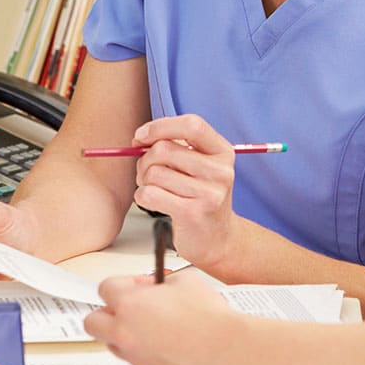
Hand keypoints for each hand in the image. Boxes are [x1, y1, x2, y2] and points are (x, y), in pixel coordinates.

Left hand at [84, 274, 238, 364]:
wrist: (226, 348)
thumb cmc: (208, 315)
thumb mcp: (184, 280)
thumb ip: (161, 280)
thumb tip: (157, 286)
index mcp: (129, 304)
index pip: (105, 287)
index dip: (125, 282)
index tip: (142, 284)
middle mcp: (125, 331)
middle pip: (93, 321)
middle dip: (109, 311)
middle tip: (131, 306)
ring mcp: (133, 355)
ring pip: (111, 342)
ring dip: (123, 331)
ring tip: (149, 324)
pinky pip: (132, 357)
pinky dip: (141, 348)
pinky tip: (163, 341)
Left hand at [131, 115, 239, 268]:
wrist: (218, 239)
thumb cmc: (202, 197)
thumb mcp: (200, 166)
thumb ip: (176, 146)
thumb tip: (141, 138)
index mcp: (223, 152)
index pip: (191, 125)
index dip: (160, 127)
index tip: (141, 136)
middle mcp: (220, 171)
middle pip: (165, 149)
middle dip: (145, 159)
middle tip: (146, 171)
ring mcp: (209, 193)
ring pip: (154, 173)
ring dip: (144, 180)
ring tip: (154, 188)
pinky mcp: (192, 213)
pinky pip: (150, 194)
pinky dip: (142, 196)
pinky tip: (154, 201)